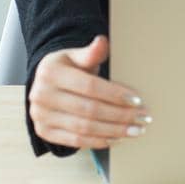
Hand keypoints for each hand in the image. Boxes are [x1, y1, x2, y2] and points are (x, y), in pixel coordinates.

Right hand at [27, 35, 149, 149]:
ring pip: (84, 128)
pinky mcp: (44, 131)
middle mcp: (41, 95)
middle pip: (89, 109)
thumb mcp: (77, 56)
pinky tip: (117, 138)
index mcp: (50, 72)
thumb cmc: (68, 68)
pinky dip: (98, 141)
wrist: (46, 84)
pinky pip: (75, 141)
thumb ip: (91, 53)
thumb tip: (102, 41)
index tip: (137, 100)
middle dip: (120, 116)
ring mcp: (40, 115)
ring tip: (135, 130)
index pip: (89, 86)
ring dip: (113, 131)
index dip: (115, 95)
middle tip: (143, 119)